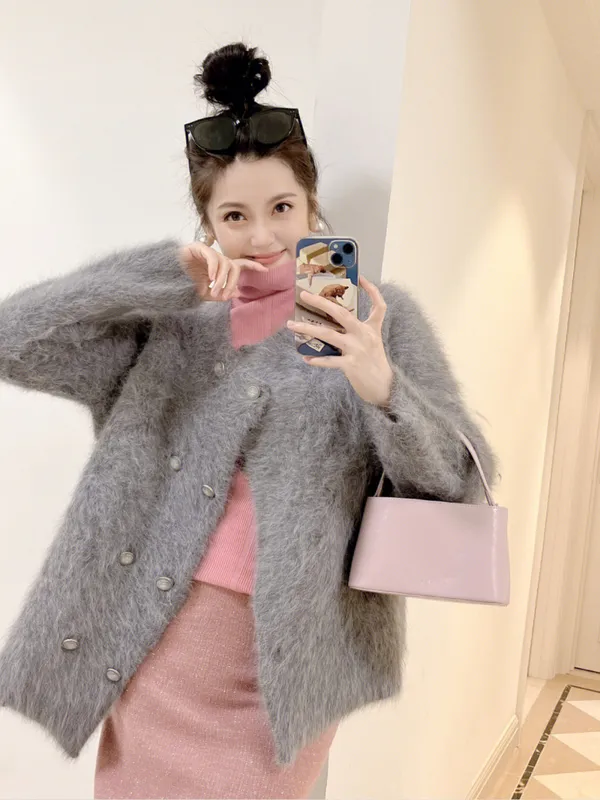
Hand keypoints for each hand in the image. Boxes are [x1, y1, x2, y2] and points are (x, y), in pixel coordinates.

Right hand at [178, 242, 267, 301]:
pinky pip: (212, 256)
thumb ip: (221, 294)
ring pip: (224, 263)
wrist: (167, 281)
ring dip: (221, 279)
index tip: (265, 270)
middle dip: (231, 282)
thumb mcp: (206, 294)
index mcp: (219, 267)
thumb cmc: (185, 286)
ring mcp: (206, 252)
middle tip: (223, 295)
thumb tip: (237, 293)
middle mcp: (215, 258)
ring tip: (213, 290)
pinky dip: (214, 268)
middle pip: (233, 266)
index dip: (252, 266)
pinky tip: (210, 277)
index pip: (239, 264)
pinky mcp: (196, 248)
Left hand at [287, 276, 393, 406]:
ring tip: (292, 325)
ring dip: (307, 328)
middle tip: (303, 295)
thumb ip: (359, 331)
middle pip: (342, 313)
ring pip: (328, 335)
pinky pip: (329, 360)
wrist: (384, 388)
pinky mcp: (351, 365)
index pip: (378, 305)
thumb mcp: (373, 343)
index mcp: (372, 328)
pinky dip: (317, 360)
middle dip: (321, 302)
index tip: (361, 278)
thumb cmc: (375, 364)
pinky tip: (305, 358)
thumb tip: (334, 322)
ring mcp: (357, 349)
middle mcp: (365, 335)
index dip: (372, 290)